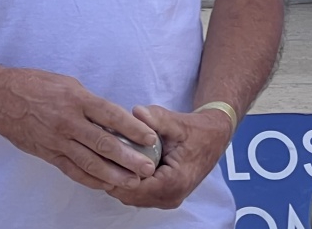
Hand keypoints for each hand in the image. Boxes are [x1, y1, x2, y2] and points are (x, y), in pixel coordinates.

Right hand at [0, 67, 158, 191]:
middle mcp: (68, 121)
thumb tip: (113, 118)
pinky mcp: (48, 154)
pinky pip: (73, 170)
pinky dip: (90, 179)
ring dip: (113, 174)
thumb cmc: (35, 85)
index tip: (150, 138)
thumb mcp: (67, 84)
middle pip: (104, 143)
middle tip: (148, 167)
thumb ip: (90, 102)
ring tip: (132, 182)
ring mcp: (57, 140)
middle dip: (129, 158)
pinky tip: (105, 184)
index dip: (133, 128)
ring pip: (90, 162)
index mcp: (76, 99)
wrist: (0, 97)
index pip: (111, 115)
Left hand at [107, 104, 231, 209]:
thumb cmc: (197, 132)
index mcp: (174, 182)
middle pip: (130, 195)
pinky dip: (127, 181)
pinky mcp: (165, 195)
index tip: (101, 155)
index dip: (115, 172)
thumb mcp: (177, 122)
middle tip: (98, 155)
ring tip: (105, 158)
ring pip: (132, 197)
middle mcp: (171, 196)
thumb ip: (156, 118)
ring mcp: (168, 199)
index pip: (135, 187)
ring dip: (119, 180)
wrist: (214, 139)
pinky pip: (139, 194)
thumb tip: (136, 112)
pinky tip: (118, 163)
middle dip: (112, 176)